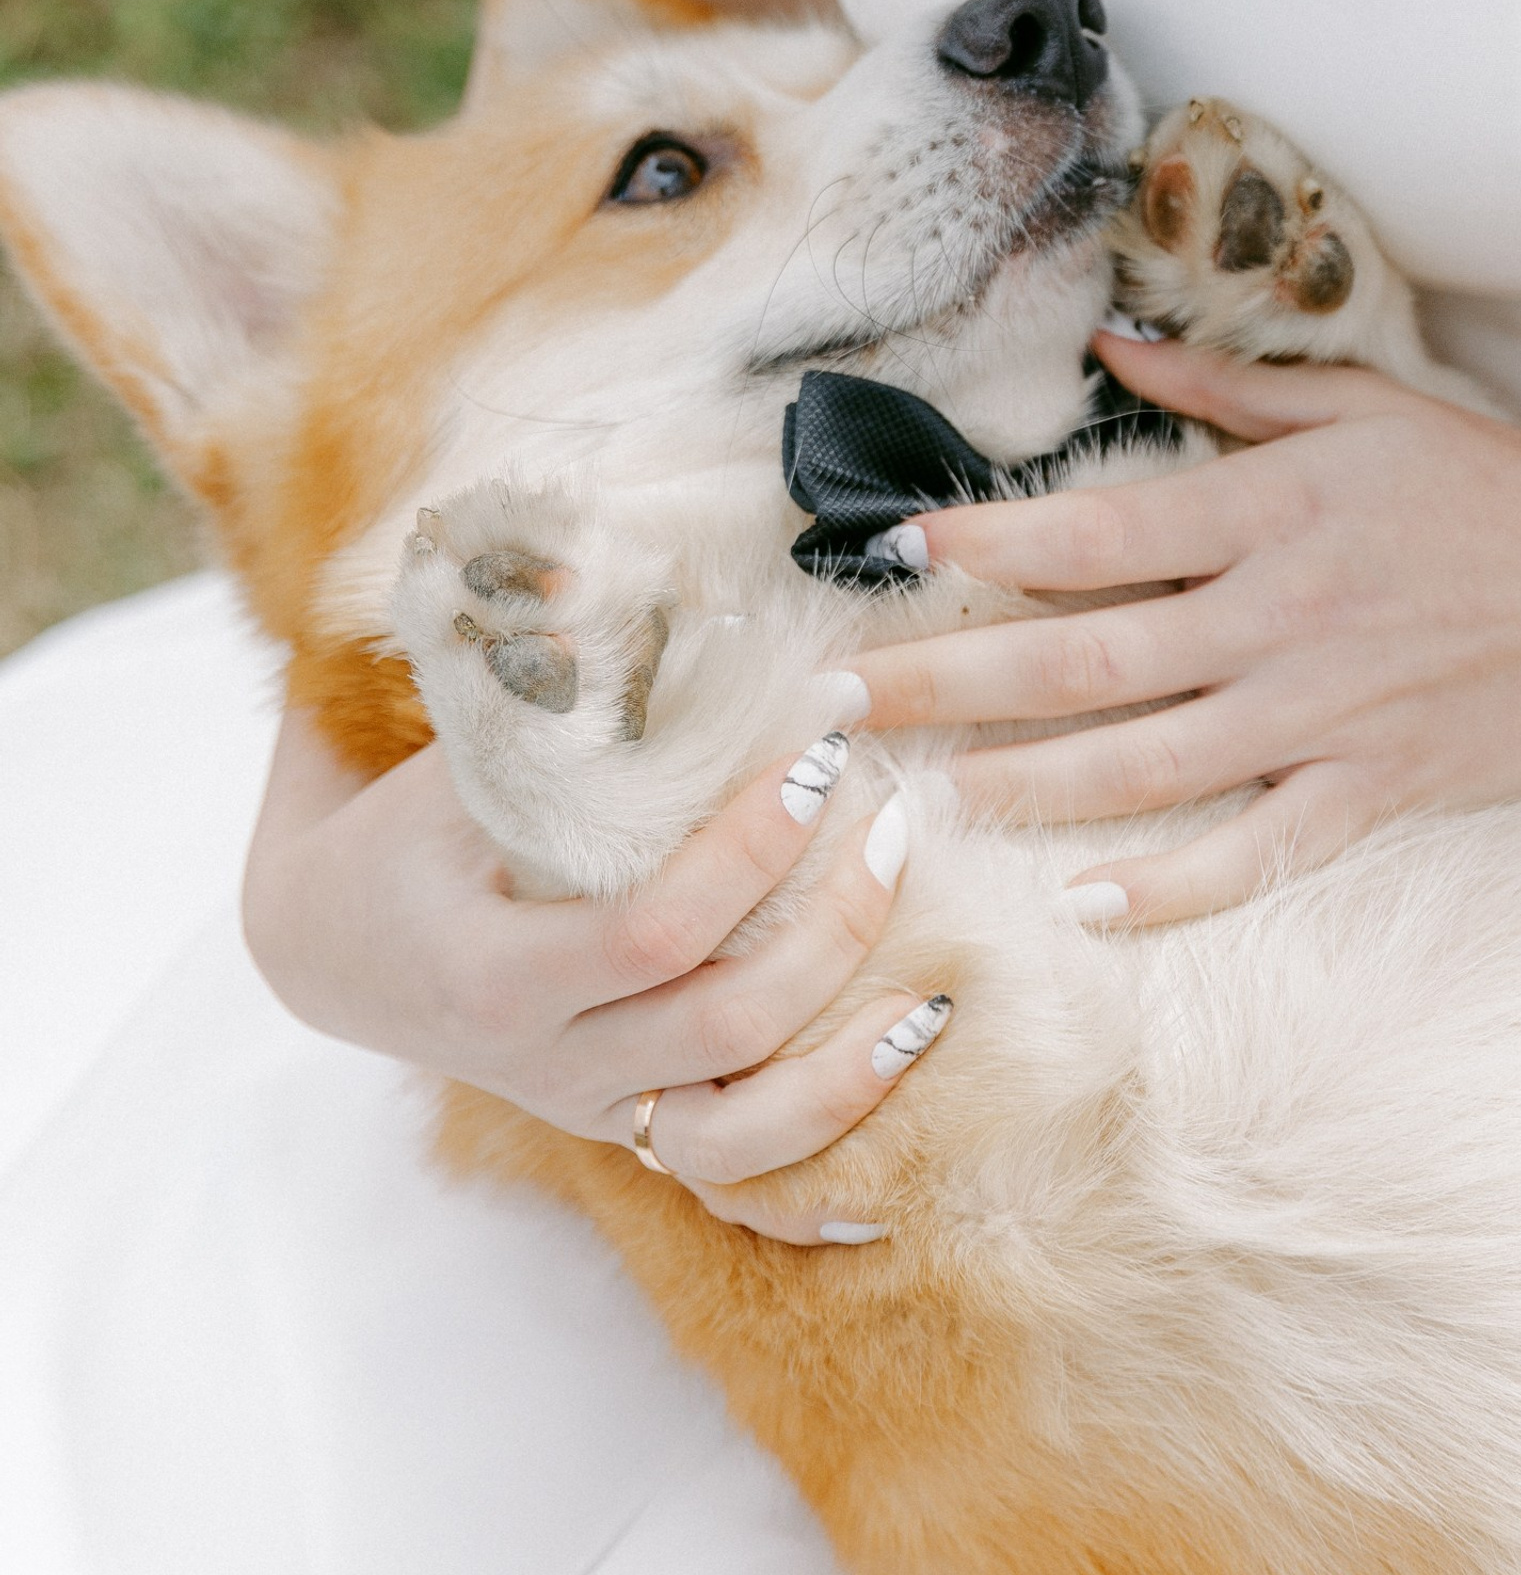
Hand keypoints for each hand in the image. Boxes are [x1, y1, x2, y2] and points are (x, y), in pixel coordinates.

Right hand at [240, 708, 942, 1239]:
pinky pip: (729, 1190)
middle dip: (832, 929)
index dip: (752, 851)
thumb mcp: (463, 758)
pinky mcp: (624, 1136)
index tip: (822, 755)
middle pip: (723, 1027)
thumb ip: (555, 694)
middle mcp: (545, 1066)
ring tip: (936, 992)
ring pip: (739, 1139)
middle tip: (893, 824)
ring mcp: (589, 1114)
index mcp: (496, 972)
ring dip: (851, 1069)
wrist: (332, 941)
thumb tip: (652, 584)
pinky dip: (816, 1179)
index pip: (655, 930)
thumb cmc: (410, 827)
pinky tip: (897, 1171)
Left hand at [845, 332, 1520, 922]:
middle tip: (838, 702)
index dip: (987, 545)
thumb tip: (1111, 346)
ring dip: (1023, 783)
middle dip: (948, 682)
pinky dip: (1173, 884)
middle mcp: (1282, 615)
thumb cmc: (1500, 488)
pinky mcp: (1375, 790)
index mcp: (1275, 507)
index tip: (895, 554)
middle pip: (1084, 658)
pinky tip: (1087, 901)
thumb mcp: (1369, 406)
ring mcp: (1326, 714)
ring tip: (923, 797)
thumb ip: (1230, 381)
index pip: (1099, 528)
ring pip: (1144, 763)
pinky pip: (1255, 850)